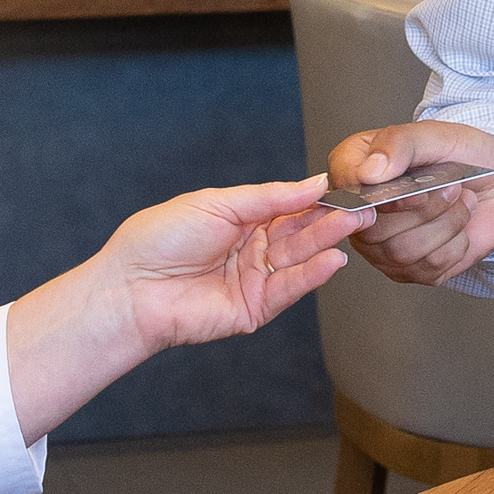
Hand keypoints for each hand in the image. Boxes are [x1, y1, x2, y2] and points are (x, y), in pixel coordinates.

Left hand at [100, 177, 369, 356]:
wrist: (130, 288)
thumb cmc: (160, 239)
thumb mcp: (217, 204)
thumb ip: (269, 197)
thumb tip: (313, 183)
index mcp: (240, 220)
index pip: (288, 207)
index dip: (316, 199)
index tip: (346, 187)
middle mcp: (250, 249)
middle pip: (299, 233)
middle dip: (331, 220)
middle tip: (363, 208)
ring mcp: (254, 280)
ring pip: (299, 259)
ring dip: (328, 243)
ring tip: (356, 224)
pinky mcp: (254, 310)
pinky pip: (288, 290)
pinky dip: (312, 276)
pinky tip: (332, 259)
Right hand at [325, 120, 493, 287]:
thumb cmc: (464, 155)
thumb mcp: (436, 135)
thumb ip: (399, 144)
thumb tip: (370, 172)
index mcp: (356, 169)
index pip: (345, 193)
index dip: (381, 197)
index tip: (416, 190)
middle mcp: (362, 212)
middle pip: (373, 231)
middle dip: (425, 209)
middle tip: (451, 187)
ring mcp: (382, 246)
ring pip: (402, 252)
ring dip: (445, 224)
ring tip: (459, 201)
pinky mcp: (410, 269)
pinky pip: (428, 268)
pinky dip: (456, 244)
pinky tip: (459, 224)